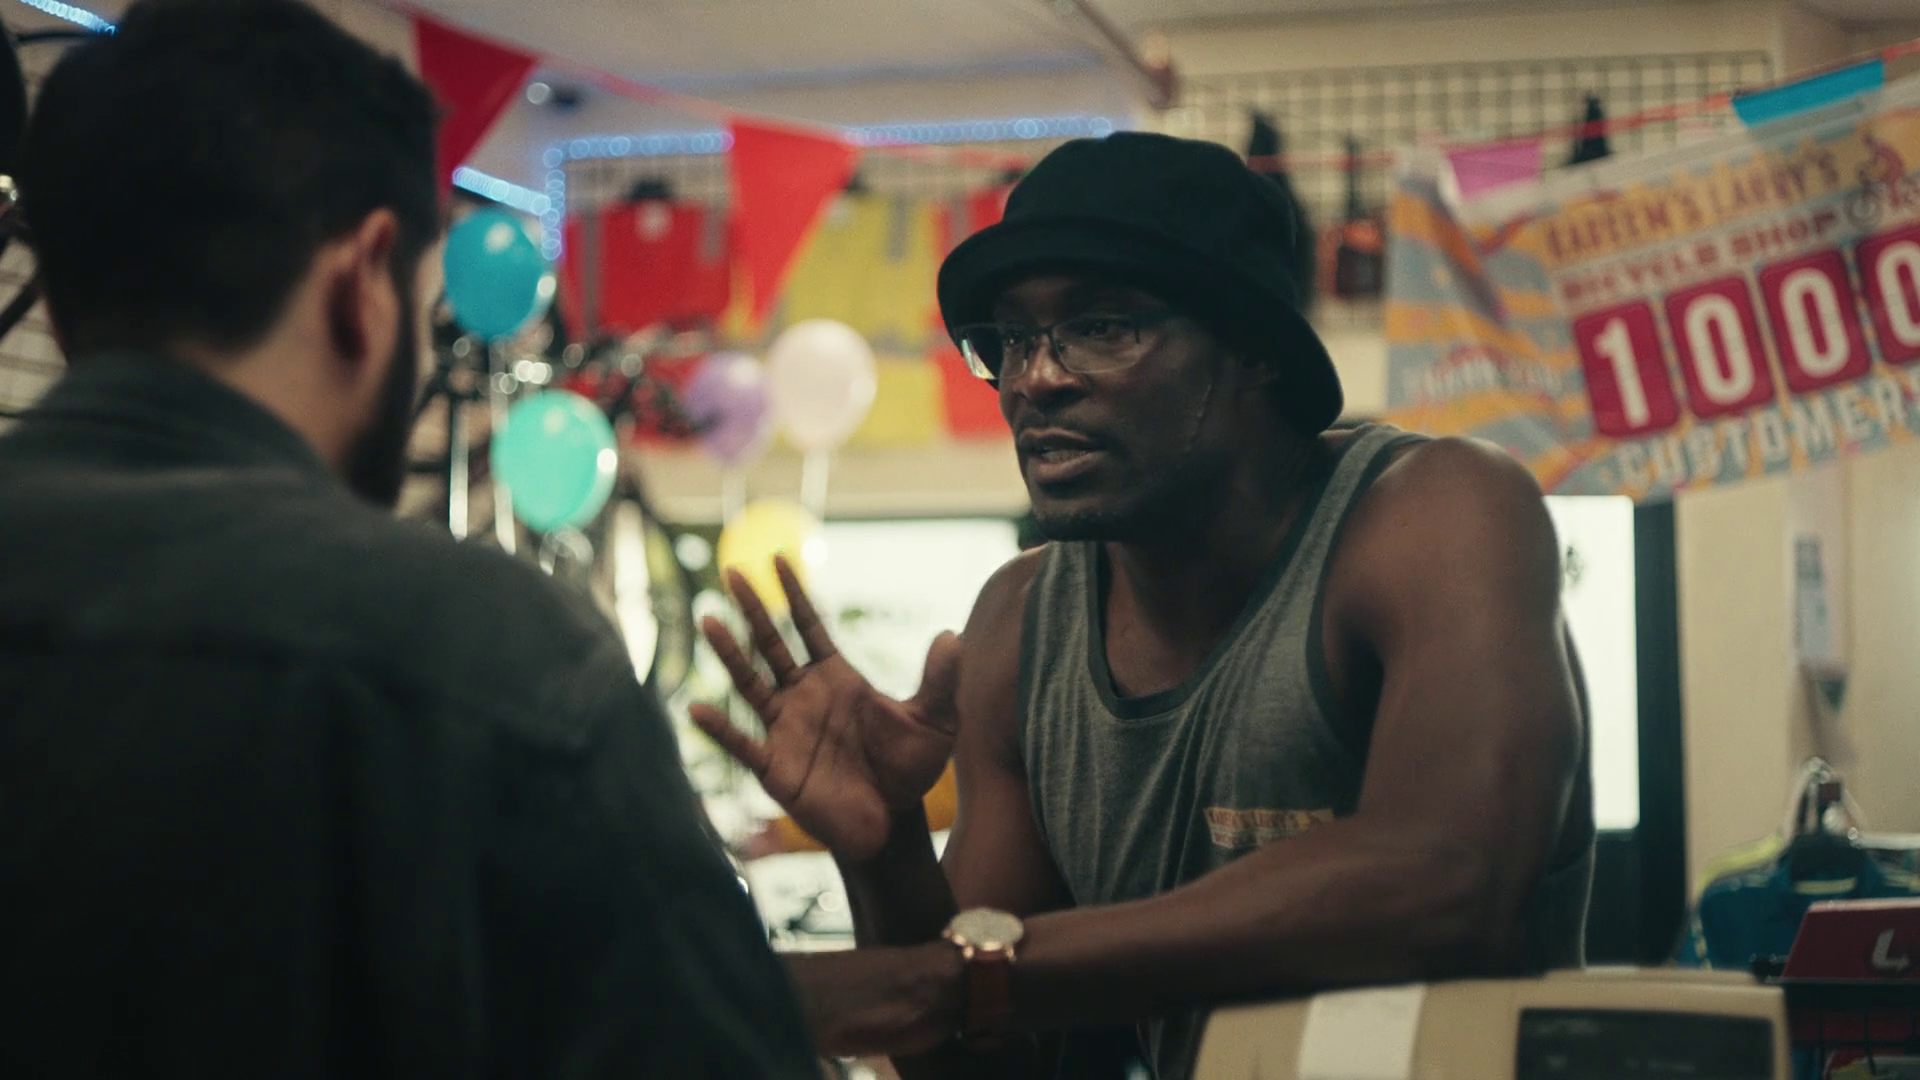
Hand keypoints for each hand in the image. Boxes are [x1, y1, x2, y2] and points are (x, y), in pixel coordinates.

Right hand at [691, 556, 961, 861]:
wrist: (892, 823)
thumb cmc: (909, 770)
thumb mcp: (934, 722)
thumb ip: (940, 680)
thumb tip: (951, 634)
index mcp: (837, 679)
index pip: (809, 626)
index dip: (794, 594)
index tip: (776, 559)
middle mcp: (805, 697)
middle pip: (772, 644)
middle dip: (753, 609)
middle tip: (733, 572)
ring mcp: (785, 729)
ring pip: (750, 682)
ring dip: (730, 653)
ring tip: (708, 620)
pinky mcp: (774, 766)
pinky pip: (741, 744)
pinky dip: (719, 729)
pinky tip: (696, 709)